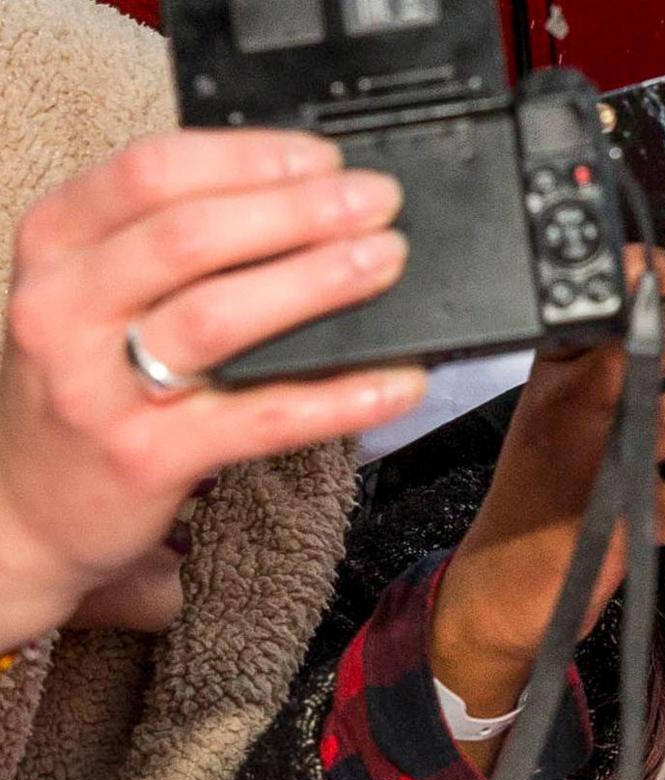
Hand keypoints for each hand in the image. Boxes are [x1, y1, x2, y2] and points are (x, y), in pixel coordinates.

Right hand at [0, 128, 425, 647]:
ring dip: (316, 281)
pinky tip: (395, 381)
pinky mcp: (149, 455)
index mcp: (56, 246)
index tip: (324, 158)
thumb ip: (163, 242)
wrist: (25, 505)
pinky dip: (339, 397)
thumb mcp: (90, 292)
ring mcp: (102, 386)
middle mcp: (66, 307)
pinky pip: (261, 418)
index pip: (151, 172)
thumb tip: (299, 198)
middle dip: (298, 210)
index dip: (248, 157)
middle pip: (191, 236)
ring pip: (218, 316)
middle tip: (378, 202)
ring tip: (386, 261)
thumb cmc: (82, 383)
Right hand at [428, 248, 664, 747]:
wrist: (497, 586)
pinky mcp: (614, 521)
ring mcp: (590, 459)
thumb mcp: (563, 418)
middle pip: (663, 336)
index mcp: (559, 367)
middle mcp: (571, 400)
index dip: (653, 270)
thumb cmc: (546, 496)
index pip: (604, 295)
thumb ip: (611, 373)